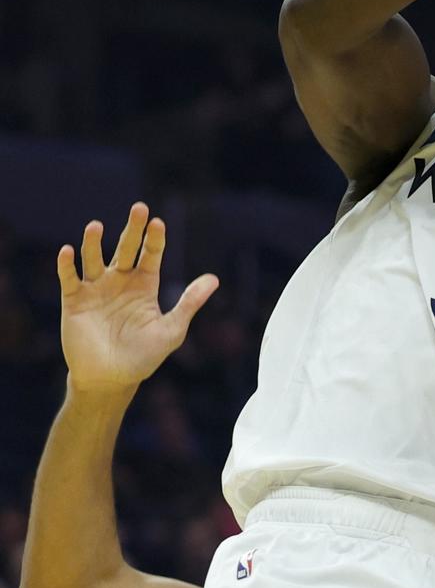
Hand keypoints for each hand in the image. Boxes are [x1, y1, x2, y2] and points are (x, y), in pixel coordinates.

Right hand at [58, 204, 217, 395]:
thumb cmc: (143, 357)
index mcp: (145, 286)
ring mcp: (96, 289)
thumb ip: (189, 303)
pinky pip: (70, 278)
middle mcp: (120, 281)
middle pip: (126, 248)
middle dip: (132, 229)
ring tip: (96, 226)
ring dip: (94, 242)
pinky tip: (68, 251)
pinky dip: (67, 265)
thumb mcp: (171, 330)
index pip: (151, 254)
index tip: (158, 223)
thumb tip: (214, 278)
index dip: (154, 239)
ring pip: (94, 258)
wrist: (110, 379)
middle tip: (139, 208)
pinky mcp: (74, 301)